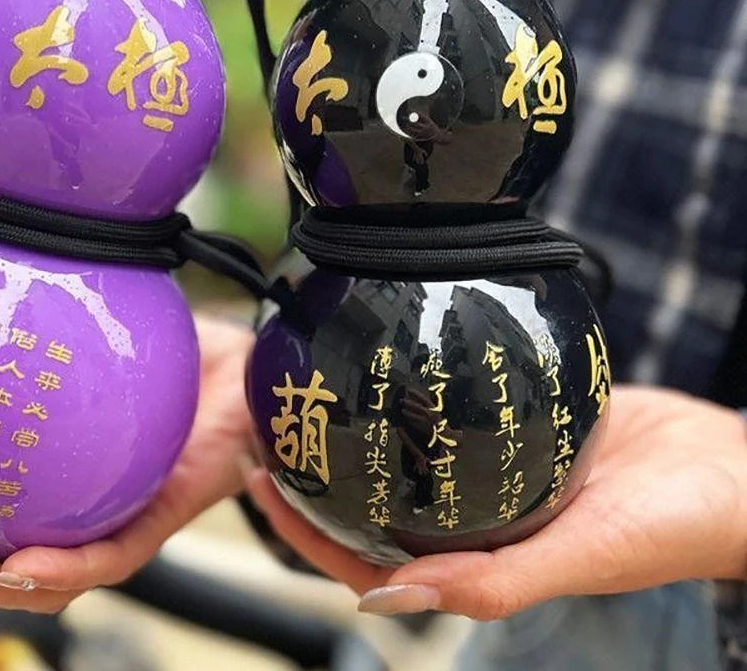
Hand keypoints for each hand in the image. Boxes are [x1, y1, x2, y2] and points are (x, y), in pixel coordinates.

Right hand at [0, 313, 255, 611]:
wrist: (242, 366)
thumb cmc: (163, 348)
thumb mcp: (88, 319)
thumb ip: (36, 304)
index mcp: (33, 467)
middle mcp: (58, 504)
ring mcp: (103, 521)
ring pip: (25, 576)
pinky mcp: (154, 525)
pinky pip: (106, 560)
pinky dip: (59, 569)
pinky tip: (20, 564)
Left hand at [244, 385, 746, 619]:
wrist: (732, 468)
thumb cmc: (672, 527)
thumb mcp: (581, 556)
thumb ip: (493, 582)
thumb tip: (382, 599)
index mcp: (479, 559)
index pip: (368, 555)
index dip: (307, 529)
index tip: (259, 478)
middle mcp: (477, 516)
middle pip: (375, 500)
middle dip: (318, 470)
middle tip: (272, 420)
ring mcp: (494, 468)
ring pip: (408, 453)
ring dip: (360, 429)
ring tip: (314, 384)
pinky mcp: (516, 424)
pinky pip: (452, 409)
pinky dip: (414, 394)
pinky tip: (386, 359)